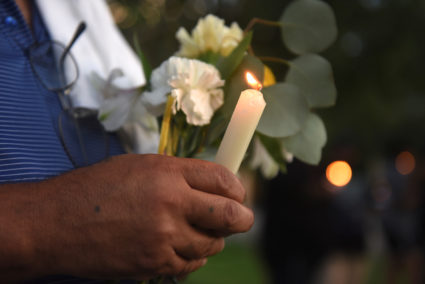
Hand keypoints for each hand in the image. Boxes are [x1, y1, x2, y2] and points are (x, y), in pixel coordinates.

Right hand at [29, 154, 253, 279]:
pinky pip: (191, 264)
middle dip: (242, 218)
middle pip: (232, 216)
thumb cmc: (96, 189)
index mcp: (168, 173)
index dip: (237, 189)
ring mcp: (164, 237)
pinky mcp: (155, 264)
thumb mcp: (140, 167)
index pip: (224, 179)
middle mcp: (172, 203)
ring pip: (213, 244)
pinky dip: (192, 257)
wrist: (56, 223)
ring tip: (195, 231)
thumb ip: (178, 175)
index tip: (237, 195)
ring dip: (211, 239)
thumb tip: (212, 187)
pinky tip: (177, 247)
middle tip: (239, 218)